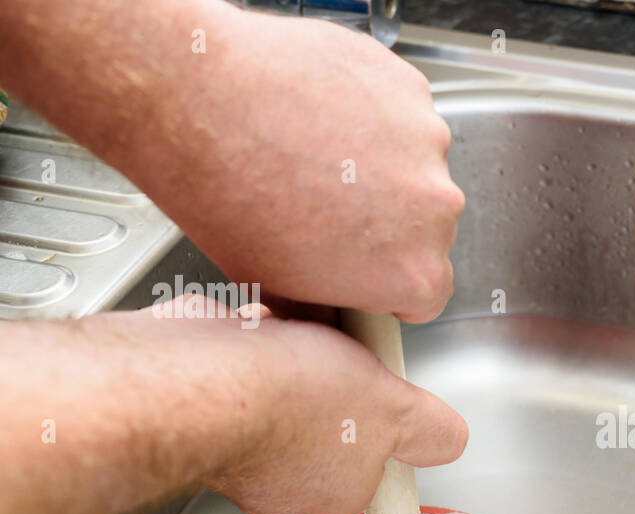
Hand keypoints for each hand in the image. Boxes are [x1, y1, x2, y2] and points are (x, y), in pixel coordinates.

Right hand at [92, 298, 468, 513]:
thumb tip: (451, 440)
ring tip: (297, 331)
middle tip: (339, 351)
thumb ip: (426, 430)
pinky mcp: (197, 400)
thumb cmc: (289, 400)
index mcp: (332, 494)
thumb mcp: (391, 411)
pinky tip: (256, 323)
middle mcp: (279, 482)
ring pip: (282, 387)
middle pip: (328, 420)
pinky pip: (238, 362)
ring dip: (294, 351)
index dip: (378, 420)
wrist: (192, 374)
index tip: (375, 390)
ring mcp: (233, 442)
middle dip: (334, 377)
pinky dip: (250, 337)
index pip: (373, 463)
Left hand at [138, 9, 464, 322]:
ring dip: (378, 164)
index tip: (368, 269)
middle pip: (426, 227)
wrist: (197, 101)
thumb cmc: (226, 193)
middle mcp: (436, 208)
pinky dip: (368, 114)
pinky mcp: (409, 86)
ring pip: (414, 165)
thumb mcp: (270, 284)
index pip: (428, 295)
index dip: (390, 283)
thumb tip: (322, 305)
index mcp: (414, 274)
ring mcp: (427, 141)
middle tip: (324, 207)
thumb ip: (322, 303)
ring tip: (313, 155)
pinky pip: (399, 111)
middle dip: (385, 221)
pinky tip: (317, 115)